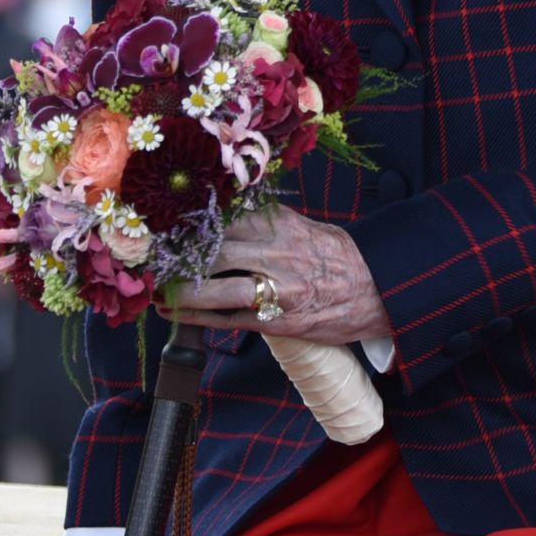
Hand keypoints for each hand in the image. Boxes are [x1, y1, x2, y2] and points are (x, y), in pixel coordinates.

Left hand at [173, 205, 390, 344]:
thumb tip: (231, 214)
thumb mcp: (309, 228)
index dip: (193, 222)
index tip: (167, 223)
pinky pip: (229, 319)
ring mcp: (277, 290)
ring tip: (159, 290)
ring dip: (181, 291)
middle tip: (155, 257)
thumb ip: (270, 222)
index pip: (227, 219)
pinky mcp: (278, 321)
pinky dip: (197, 318)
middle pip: (215, 251)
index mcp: (284, 227)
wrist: (379, 291)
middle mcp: (278, 255)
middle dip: (180, 256)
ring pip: (217, 288)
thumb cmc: (342, 258)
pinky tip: (173, 314)